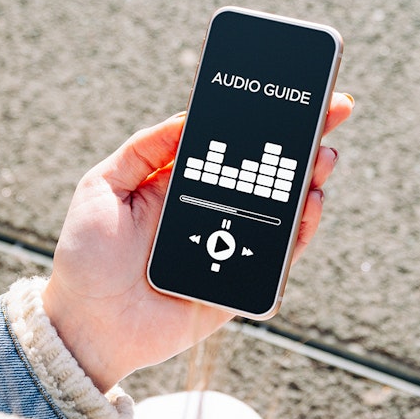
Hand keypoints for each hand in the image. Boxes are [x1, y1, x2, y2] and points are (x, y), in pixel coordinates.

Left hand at [42, 93, 353, 390]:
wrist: (86, 325)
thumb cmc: (87, 258)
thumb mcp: (101, 187)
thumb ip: (143, 149)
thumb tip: (187, 116)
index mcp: (183, 181)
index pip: (232, 142)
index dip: (263, 118)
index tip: (293, 93)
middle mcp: (214, 208)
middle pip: (269, 169)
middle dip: (305, 139)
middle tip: (333, 111)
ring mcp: (232, 242)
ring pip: (285, 207)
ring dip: (311, 178)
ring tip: (323, 156)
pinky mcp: (243, 279)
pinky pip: (283, 253)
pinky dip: (303, 228)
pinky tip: (310, 202)